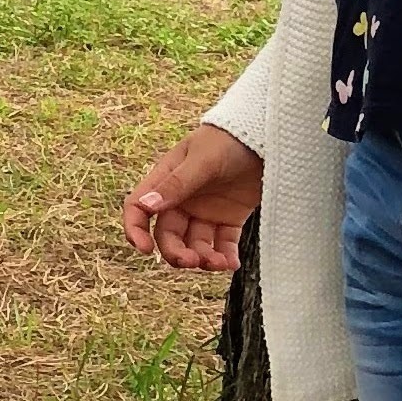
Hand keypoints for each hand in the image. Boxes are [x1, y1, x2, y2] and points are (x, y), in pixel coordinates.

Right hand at [122, 123, 263, 271]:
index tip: (144, 250)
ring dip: (203, 258)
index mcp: (165, 181)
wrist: (266, 137)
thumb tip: (147, 207)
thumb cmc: (227, 140)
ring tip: (219, 263)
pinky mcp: (230, 219)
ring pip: (195, 244)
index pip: (140, 208)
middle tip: (192, 261)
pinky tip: (231, 263)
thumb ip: (177, 184)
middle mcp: (182, 199)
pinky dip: (225, 257)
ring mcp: (206, 211)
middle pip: (169, 234)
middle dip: (176, 252)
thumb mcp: (201, 160)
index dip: (135, 229)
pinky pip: (223, 244)